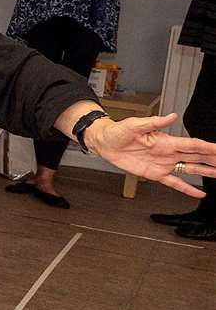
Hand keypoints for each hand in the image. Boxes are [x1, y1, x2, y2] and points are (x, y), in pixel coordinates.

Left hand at [84, 113, 215, 197]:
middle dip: (213, 160)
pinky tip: (199, 193)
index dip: (208, 148)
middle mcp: (168, 153)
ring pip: (190, 169)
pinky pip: (175, 183)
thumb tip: (171, 116)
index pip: (193, 145)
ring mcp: (164, 164)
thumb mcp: (135, 125)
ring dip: (206, 172)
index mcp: (166, 141)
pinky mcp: (155, 174)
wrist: (105, 143)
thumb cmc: (118, 132)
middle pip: (197, 157)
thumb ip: (155, 122)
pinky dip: (187, 189)